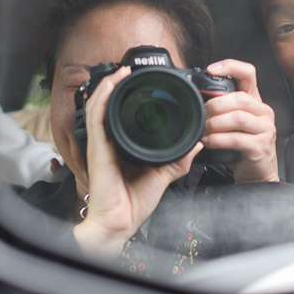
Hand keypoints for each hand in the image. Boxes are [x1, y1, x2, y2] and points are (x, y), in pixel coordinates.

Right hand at [72, 65, 201, 259]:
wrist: (119, 224)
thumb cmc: (133, 204)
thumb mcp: (163, 177)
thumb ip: (178, 160)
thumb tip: (197, 145)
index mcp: (122, 147)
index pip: (122, 115)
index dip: (127, 97)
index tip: (144, 83)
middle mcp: (108, 142)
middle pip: (108, 105)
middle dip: (117, 85)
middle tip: (130, 69)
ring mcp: (100, 143)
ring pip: (99, 105)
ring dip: (110, 84)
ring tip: (122, 70)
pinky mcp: (96, 147)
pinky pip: (96, 116)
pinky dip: (103, 96)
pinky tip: (113, 83)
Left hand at [203, 59, 278, 182]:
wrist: (257, 173)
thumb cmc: (242, 146)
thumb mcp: (233, 123)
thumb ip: (222, 108)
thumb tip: (197, 99)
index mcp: (255, 101)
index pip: (248, 73)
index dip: (230, 66)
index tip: (211, 69)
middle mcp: (263, 112)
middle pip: (240, 98)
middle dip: (216, 105)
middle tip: (203, 114)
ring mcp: (264, 129)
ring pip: (238, 117)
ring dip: (216, 123)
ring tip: (205, 129)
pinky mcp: (260, 146)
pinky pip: (236, 138)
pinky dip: (218, 139)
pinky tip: (210, 142)